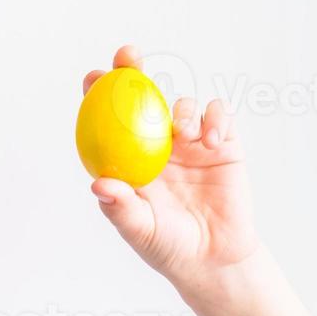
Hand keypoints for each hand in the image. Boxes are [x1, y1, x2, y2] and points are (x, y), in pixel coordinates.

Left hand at [85, 46, 263, 302]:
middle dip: (133, 69)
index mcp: (131, 158)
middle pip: (143, 96)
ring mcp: (192, 143)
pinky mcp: (224, 146)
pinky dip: (216, 117)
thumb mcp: (140, 231)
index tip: (92, 78)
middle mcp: (159, 144)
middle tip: (128, 55)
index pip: (109, 118)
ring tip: (185, 133)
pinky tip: (213, 137)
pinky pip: (220, 116)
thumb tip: (98, 184)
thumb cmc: (169, 247)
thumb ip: (121, 208)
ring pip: (184, 105)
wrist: (214, 260)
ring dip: (183, 109)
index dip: (98, 93)